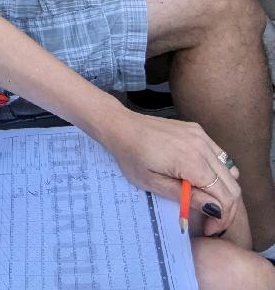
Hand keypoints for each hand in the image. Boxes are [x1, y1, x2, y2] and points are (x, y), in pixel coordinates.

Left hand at [104, 110, 241, 235]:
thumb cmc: (132, 157)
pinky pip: (219, 155)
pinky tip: (201, 180)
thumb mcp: (154, 183)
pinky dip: (218, 172)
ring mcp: (201, 135)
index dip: (222, 218)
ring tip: (206, 202)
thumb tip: (215, 209)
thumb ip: (187, 197)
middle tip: (210, 222)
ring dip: (223, 190)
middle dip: (226, 208)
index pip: (225, 196)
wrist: (121, 125)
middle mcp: (202, 145)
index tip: (209, 229)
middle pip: (232, 185)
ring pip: (230, 170)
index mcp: (192, 161)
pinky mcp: (197, 130)